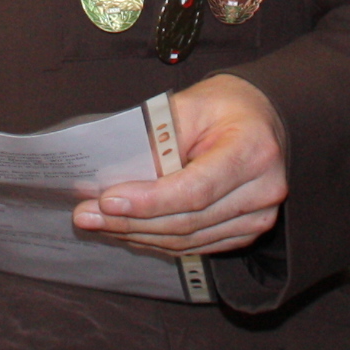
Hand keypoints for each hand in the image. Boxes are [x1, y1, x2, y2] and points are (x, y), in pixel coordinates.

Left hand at [72, 72, 286, 257]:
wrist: (260, 118)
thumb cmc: (223, 105)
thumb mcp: (189, 104)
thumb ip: (159, 138)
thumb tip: (116, 174)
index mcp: (254, 151)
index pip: (195, 189)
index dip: (149, 201)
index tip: (107, 200)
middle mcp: (263, 190)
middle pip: (188, 220)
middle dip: (131, 221)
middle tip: (85, 214)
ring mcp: (258, 217)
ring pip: (188, 239)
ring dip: (138, 234)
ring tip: (98, 222)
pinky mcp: (245, 232)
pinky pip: (195, 245)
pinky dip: (157, 240)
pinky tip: (127, 230)